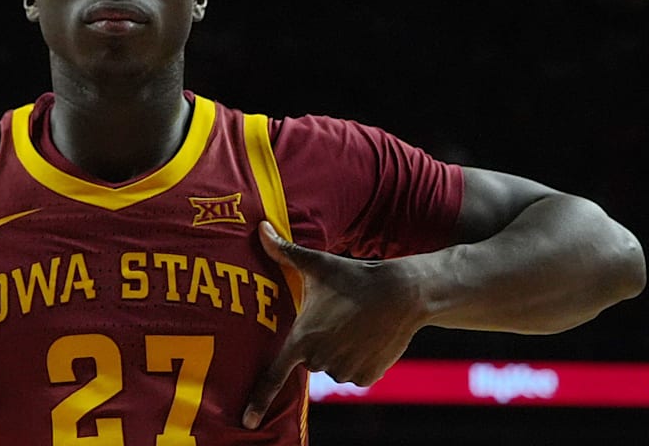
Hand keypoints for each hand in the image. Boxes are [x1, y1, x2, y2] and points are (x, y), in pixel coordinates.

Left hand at [242, 221, 425, 428]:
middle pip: (309, 360)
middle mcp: (321, 360)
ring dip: (339, 351)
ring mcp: (345, 371)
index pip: (274, 375)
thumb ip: (283, 250)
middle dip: (318, 343)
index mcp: (302, 338)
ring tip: (353, 324)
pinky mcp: (367, 377)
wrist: (402, 293)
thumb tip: (259, 227)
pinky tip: (367, 337)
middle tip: (335, 318)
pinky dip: (358, 360)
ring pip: (332, 367)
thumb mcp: (316, 263)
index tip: (246, 422)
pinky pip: (354, 374)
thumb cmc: (353, 276)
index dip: (258, 400)